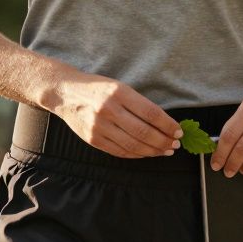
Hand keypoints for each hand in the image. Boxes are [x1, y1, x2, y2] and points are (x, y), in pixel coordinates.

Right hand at [50, 73, 182, 157]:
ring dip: (152, 151)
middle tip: (175, 145)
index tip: (178, 131)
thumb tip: (164, 123)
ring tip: (164, 151)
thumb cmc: (96, 88)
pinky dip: (136, 155)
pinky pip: (119, 151)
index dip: (168, 125)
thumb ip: (138, 104)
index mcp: (119, 93)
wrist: (64, 93)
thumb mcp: (118, 86)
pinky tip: (146, 153)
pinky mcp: (93, 139)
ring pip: (132, 145)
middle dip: (163, 141)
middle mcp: (109, 110)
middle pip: (143, 132)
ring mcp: (99, 126)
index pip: (151, 113)